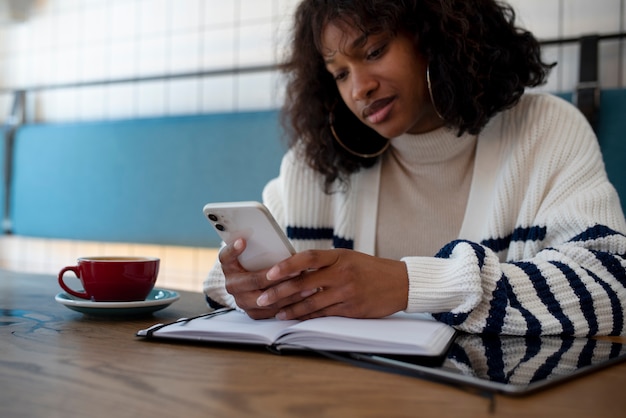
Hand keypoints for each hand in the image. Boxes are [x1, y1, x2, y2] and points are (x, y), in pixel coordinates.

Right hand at [219, 238, 305, 318]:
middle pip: (253, 281)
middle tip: (296, 271)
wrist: (255, 282)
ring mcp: (241, 301)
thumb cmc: (258, 261)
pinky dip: (290, 305)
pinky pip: (272, 311)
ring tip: (307, 285)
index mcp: (228, 266)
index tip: (243, 241)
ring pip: (266, 299)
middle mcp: (231, 285)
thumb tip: (265, 237)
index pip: (226, 256)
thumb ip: (259, 246)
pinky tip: (304, 297)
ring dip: (288, 292)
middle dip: (276, 277)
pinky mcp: (252, 313)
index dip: (233, 250)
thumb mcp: (256, 251)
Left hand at [256, 249, 408, 319]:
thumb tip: (294, 269)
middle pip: (304, 283)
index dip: (286, 266)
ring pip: (311, 303)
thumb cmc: (371, 269)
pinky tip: (295, 318)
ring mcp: (347, 293)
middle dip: (279, 292)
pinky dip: (306, 317)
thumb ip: (325, 263)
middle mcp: (342, 274)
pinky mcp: (351, 310)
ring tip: (275, 312)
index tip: (270, 273)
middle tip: (261, 298)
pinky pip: (324, 315)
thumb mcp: (348, 257)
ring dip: (290, 309)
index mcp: (340, 256)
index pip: (307, 258)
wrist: (400, 283)